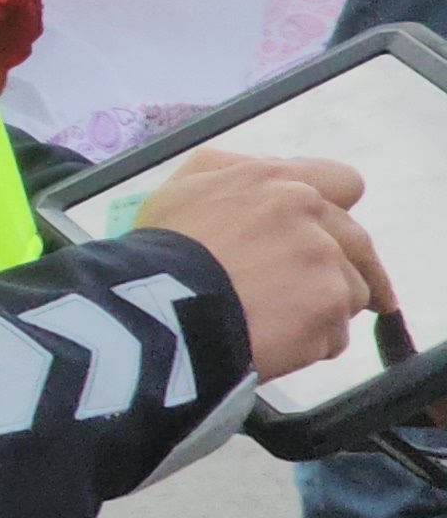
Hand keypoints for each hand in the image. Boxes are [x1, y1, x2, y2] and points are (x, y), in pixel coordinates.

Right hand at [137, 148, 394, 378]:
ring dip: (326, 308)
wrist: (159, 306)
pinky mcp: (329, 307)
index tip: (329, 235)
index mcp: (277, 180)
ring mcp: (325, 260)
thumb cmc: (161, 248)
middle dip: (340, 269)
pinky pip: (336, 334)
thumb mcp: (183, 187)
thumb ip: (234, 172)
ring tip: (279, 325)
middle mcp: (310, 212)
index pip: (343, 182)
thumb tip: (269, 176)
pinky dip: (312, 344)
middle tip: (319, 295)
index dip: (335, 210)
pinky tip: (275, 345)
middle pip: (357, 244)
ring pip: (353, 291)